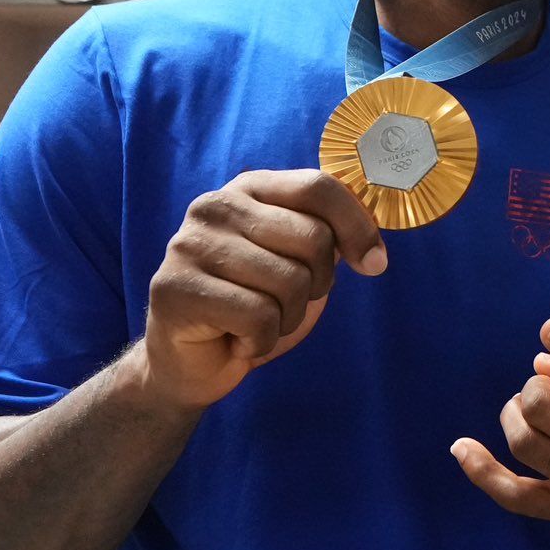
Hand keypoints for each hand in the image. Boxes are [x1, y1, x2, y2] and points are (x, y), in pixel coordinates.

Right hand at [139, 169, 384, 410]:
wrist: (190, 362)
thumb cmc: (251, 308)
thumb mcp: (298, 264)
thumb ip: (327, 239)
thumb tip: (373, 252)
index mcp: (248, 189)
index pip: (318, 187)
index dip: (357, 227)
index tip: (374, 263)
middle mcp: (215, 206)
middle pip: (312, 238)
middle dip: (317, 284)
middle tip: (286, 302)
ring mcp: (190, 245)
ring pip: (289, 282)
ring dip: (287, 318)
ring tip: (257, 322)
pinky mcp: (174, 289)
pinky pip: (258, 317)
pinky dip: (261, 341)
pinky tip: (236, 339)